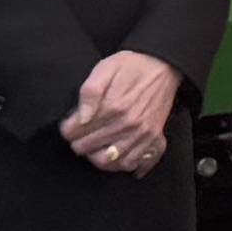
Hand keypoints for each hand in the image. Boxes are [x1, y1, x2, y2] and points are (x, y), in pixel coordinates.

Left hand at [64, 51, 180, 176]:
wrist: (164, 65)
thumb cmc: (131, 66)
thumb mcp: (105, 68)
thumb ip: (89, 92)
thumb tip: (81, 118)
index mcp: (112, 107)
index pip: (74, 132)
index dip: (67, 128)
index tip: (70, 124)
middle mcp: (128, 124)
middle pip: (88, 149)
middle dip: (78, 142)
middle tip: (79, 135)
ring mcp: (142, 134)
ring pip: (109, 162)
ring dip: (96, 157)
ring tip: (94, 147)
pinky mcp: (154, 138)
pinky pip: (134, 162)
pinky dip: (122, 165)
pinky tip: (115, 157)